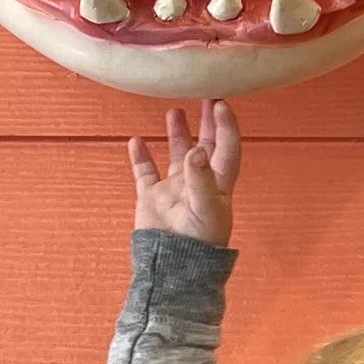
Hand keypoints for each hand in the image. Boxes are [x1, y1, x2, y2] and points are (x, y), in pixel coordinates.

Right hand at [128, 101, 239, 245]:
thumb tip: (195, 148)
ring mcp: (174, 190)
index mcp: (219, 184)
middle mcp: (198, 182)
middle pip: (205, 145)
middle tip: (205, 95)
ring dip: (177, 133)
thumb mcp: (206, 209)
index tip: (221, 103)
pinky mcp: (152, 199)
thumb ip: (201, 178)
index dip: (226, 125)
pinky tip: (136, 141)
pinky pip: (145, 173)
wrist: (173, 268)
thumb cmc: (199, 243)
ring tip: (174, 110)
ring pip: (176, 154)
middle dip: (206, 122)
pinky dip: (140, 157)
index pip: (227, 148)